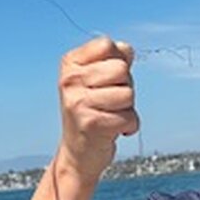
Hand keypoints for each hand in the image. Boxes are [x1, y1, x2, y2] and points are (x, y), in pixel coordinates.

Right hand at [57, 36, 137, 182]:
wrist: (78, 154)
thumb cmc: (92, 112)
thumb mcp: (97, 81)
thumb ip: (113, 60)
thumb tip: (126, 49)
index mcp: (69, 64)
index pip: (106, 45)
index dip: (117, 61)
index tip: (107, 80)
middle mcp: (69, 81)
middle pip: (121, 69)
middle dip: (125, 86)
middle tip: (111, 102)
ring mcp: (78, 102)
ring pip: (128, 94)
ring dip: (128, 108)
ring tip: (111, 115)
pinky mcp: (92, 124)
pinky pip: (129, 117)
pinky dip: (130, 126)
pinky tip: (114, 130)